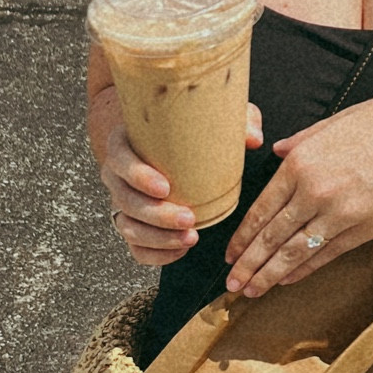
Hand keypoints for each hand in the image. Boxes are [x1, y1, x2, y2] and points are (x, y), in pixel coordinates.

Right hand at [97, 98, 262, 267]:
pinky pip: (135, 248)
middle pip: (125, 199)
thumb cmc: (184, 131)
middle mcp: (117, 175)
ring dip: (158, 238)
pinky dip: (156, 254)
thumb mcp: (208, 118)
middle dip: (157, 215)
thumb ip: (233, 122)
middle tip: (189, 218)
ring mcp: (122, 202)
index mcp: (124, 143)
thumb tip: (254, 138)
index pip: (119, 158)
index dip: (138, 175)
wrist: (163, 147)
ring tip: (190, 238)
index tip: (165, 187)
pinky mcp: (132, 225)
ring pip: (128, 227)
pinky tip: (180, 250)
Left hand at [224, 92, 372, 297]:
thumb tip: (279, 150)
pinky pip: (327, 255)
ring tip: (250, 292)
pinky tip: (289, 280)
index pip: (263, 206)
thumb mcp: (347, 118)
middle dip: (249, 264)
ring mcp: (341, 214)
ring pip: (295, 253)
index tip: (231, 253)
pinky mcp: (367, 230)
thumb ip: (308, 138)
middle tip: (231, 285)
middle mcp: (317, 189)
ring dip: (269, 276)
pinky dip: (305, 271)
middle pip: (273, 236)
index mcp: (306, 158)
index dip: (244, 235)